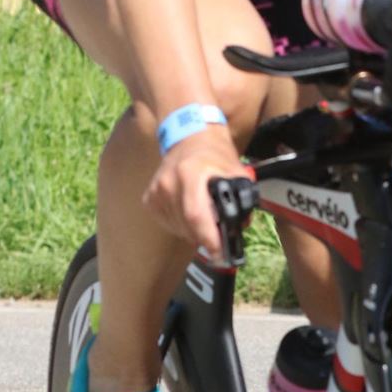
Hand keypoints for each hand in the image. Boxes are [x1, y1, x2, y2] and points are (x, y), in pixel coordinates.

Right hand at [142, 125, 252, 257]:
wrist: (188, 138)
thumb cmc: (214, 154)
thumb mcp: (234, 170)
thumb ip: (242, 196)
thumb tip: (241, 225)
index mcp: (190, 174)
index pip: (196, 214)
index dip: (208, 237)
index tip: (220, 253)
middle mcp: (168, 183)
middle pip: (186, 226)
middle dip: (205, 238)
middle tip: (218, 241)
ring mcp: (156, 191)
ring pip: (177, 228)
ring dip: (193, 233)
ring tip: (205, 222)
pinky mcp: (149, 198)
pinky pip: (167, 223)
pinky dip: (180, 226)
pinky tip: (189, 214)